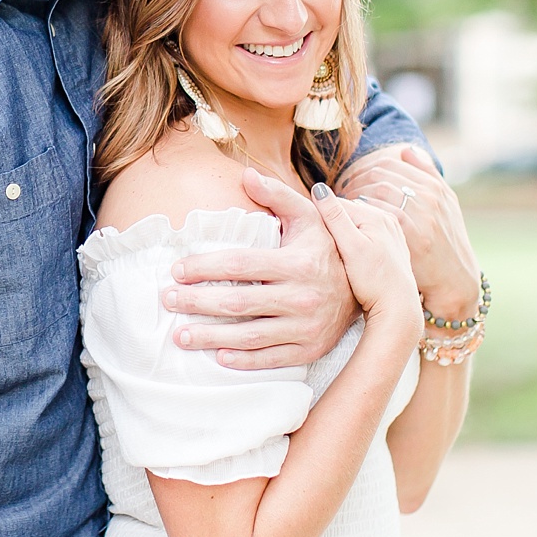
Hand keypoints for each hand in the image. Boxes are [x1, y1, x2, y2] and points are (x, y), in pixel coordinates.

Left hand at [162, 168, 355, 370]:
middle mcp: (302, 296)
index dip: (205, 267)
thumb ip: (278, 195)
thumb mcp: (310, 216)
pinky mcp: (309, 350)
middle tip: (168, 300)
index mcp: (298, 262)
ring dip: (210, 337)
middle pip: (238, 303)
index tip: (177, 269)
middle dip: (197, 302)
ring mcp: (306, 327)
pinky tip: (217, 356)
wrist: (369, 288)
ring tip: (180, 335)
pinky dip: (242, 360)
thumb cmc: (328, 247)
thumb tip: (246, 175)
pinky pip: (270, 359)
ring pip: (249, 336)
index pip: (240, 265)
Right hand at [310, 182, 421, 332]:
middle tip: (320, 247)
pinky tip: (352, 260)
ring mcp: (392, 233)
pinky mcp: (392, 247)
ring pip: (356, 226)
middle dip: (332, 225)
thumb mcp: (351, 248)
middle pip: (348, 214)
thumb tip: (318, 188)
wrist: (399, 308)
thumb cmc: (374, 281)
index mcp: (376, 215)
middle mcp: (387, 219)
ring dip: (343, 235)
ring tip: (335, 255)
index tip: (306, 232)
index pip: (336, 204)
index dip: (318, 216)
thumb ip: (335, 217)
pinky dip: (356, 243)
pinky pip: (367, 237)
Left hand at [340, 143, 481, 319]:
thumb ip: (427, 175)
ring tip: (343, 203)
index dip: (364, 170)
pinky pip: (380, 212)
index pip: (388, 165)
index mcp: (434, 186)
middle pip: (380, 175)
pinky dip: (363, 210)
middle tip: (341, 191)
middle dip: (355, 180)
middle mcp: (429, 196)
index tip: (351, 180)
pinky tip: (353, 218)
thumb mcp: (445, 203)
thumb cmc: (445, 240)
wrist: (454, 279)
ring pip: (378, 190)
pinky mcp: (412, 233)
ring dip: (355, 193)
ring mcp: (422, 214)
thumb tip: (406, 150)